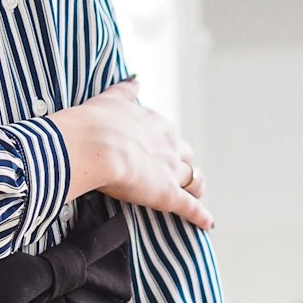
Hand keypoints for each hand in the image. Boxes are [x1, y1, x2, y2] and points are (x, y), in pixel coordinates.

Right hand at [50, 78, 212, 229]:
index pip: (169, 137)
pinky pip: (190, 207)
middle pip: (186, 157)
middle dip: (184, 166)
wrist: (94, 144)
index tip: (162, 152)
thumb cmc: (96, 122)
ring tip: (195, 196)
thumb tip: (135, 79)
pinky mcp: (168, 194)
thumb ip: (125, 89)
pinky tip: (207, 223)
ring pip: (194, 180)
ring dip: (194, 188)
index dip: (166, 147)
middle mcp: (170, 145)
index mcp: (156, 124)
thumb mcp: (112, 98)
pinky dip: (200, 216)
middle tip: (179, 175)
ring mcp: (171, 170)